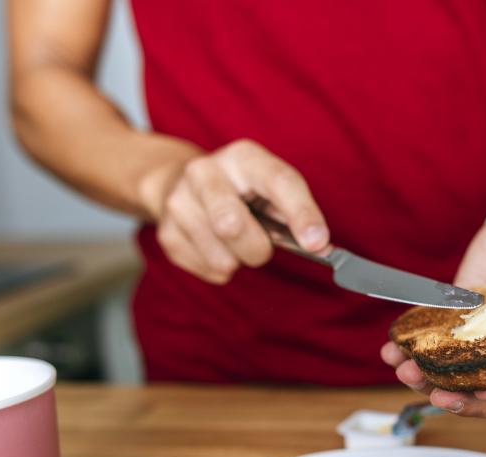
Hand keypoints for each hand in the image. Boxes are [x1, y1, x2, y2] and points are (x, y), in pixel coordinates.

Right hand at [140, 139, 328, 283]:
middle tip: (262, 245)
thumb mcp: (269, 187)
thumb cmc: (240, 191)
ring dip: (240, 260)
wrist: (180, 183)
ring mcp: (179, 202)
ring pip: (222, 257)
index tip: (317, 243)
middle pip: (232, 224)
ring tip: (236, 242)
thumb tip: (319, 244)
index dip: (301, 214)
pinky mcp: (166, 233)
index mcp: (243, 157)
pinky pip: (210, 270)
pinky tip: (217, 247)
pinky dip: (222, 268)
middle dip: (257, 248)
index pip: (278, 182)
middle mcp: (204, 172)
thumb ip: (296, 213)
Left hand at [381, 195, 485, 417]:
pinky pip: (435, 337)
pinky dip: (413, 346)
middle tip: (419, 380)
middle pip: (480, 386)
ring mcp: (483, 332)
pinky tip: (393, 347)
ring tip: (402, 366)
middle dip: (449, 391)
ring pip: (453, 368)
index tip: (472, 392)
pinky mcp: (460, 314)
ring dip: (426, 374)